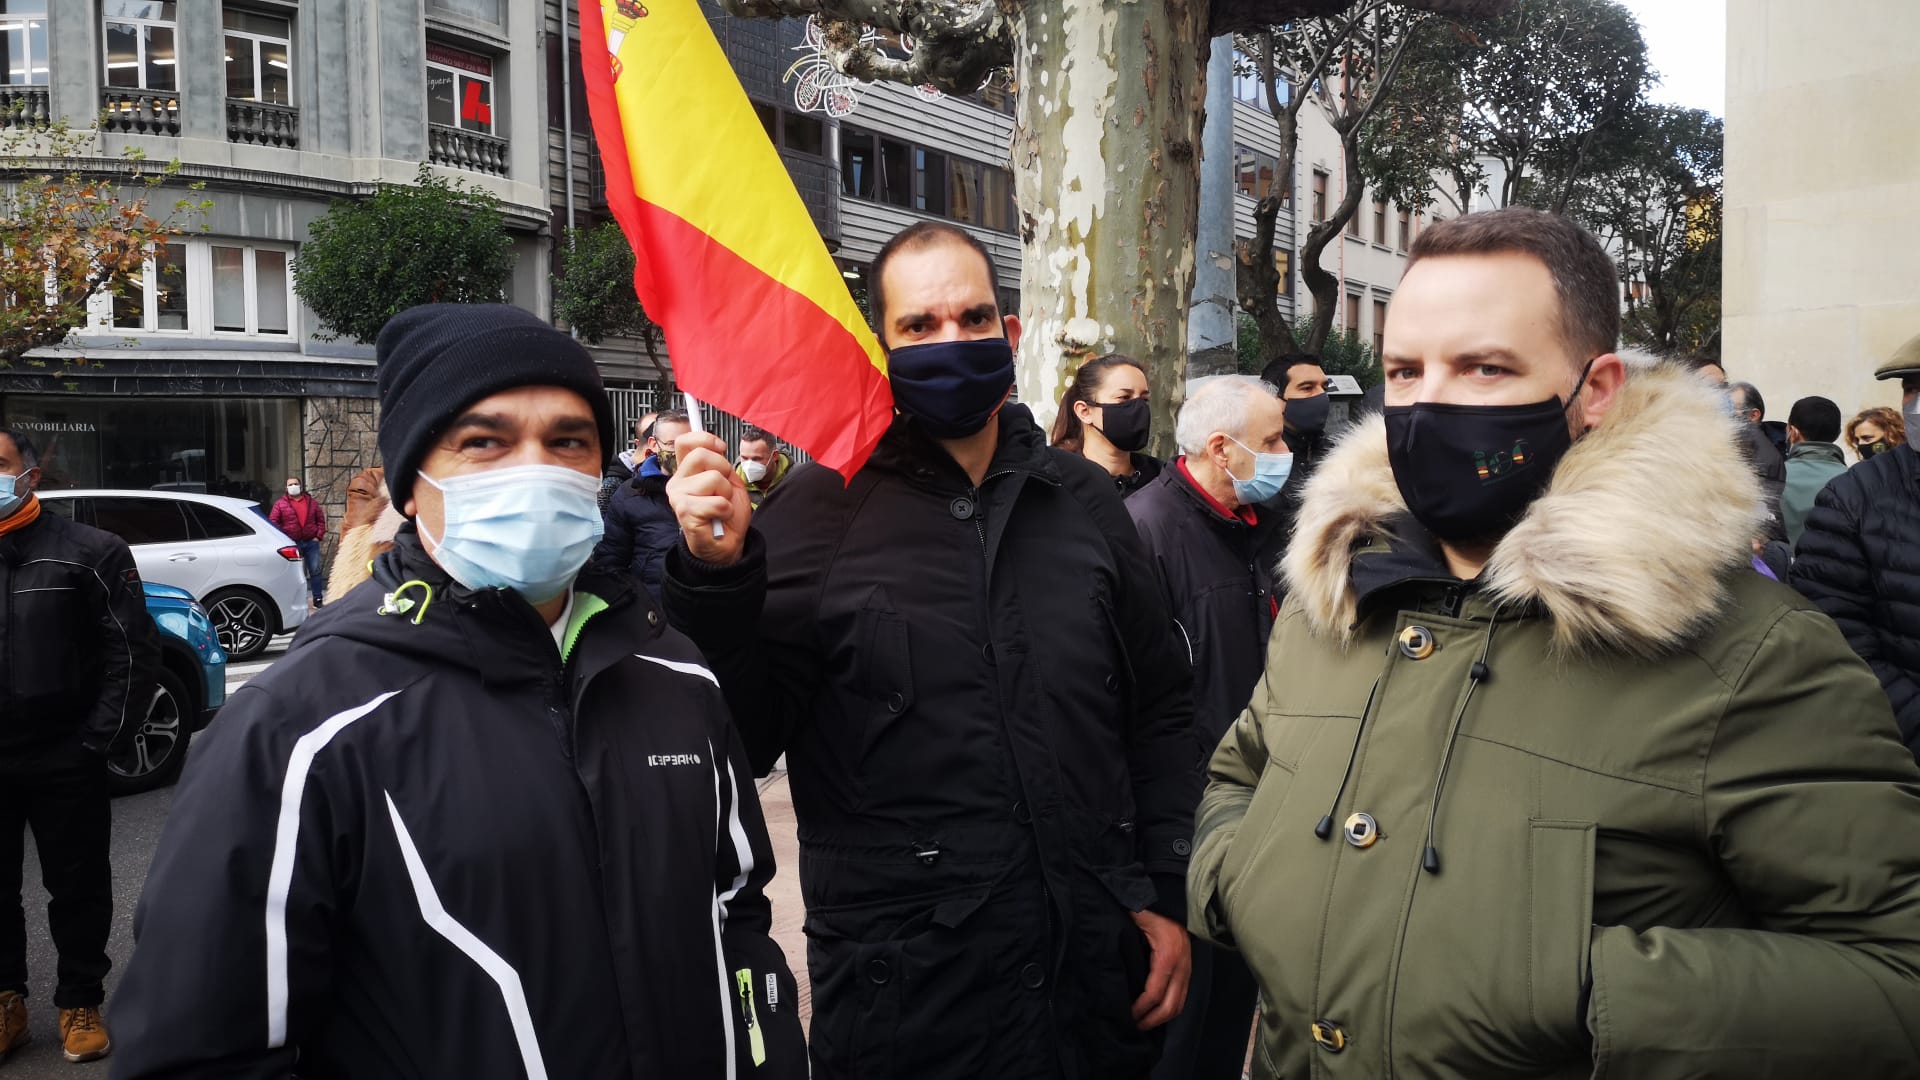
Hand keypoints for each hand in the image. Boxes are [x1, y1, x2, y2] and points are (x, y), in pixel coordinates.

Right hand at [666, 431, 750, 565]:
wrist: (727, 545)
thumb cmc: (726, 513)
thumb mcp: (729, 482)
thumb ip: (720, 463)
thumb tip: (716, 446)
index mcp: (686, 472)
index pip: (685, 441)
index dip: (705, 439)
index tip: (720, 449)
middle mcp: (677, 482)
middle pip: (701, 455)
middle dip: (723, 470)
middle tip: (724, 489)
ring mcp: (678, 497)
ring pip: (713, 478)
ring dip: (726, 494)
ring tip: (721, 507)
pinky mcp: (684, 513)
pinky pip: (717, 502)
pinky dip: (726, 510)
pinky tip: (719, 518)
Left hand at [1129, 909, 1191, 1030]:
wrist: (1174, 899)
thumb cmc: (1151, 908)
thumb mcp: (1135, 921)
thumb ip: (1123, 940)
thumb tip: (1107, 960)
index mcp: (1166, 956)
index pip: (1153, 994)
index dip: (1139, 1009)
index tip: (1126, 1015)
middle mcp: (1181, 966)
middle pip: (1169, 1006)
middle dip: (1151, 1020)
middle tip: (1134, 1026)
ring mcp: (1188, 968)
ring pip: (1179, 1005)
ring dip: (1161, 1018)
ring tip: (1143, 1023)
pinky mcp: (1189, 969)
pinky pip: (1182, 996)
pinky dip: (1170, 1008)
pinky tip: (1155, 1011)